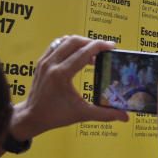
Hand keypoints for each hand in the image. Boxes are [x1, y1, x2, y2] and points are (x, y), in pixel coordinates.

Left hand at [11, 36, 127, 139]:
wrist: (31, 116)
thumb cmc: (55, 115)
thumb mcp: (82, 114)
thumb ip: (105, 114)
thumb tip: (125, 116)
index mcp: (61, 75)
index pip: (83, 53)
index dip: (100, 47)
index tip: (112, 46)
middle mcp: (52, 64)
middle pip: (74, 41)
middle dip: (91, 43)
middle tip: (103, 50)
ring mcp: (44, 61)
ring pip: (64, 40)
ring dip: (80, 43)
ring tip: (91, 53)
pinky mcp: (41, 61)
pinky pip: (56, 45)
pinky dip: (68, 45)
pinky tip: (77, 54)